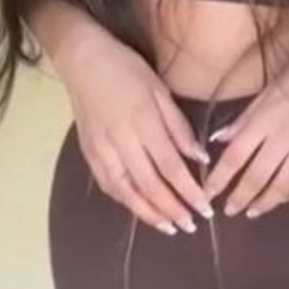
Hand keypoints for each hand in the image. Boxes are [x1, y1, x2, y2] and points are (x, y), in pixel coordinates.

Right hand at [58, 31, 215, 235]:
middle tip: (191, 225)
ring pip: (127, 192)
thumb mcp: (159, 89)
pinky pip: (109, 185)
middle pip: (150, 185)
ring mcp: (102, 149)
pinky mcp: (89, 153)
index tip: (205, 208)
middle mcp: (122, 141)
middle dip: (173, 209)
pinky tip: (140, 209)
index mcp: (143, 121)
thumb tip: (199, 157)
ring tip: (170, 227)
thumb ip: (178, 125)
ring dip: (150, 214)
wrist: (83, 61)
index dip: (189, 191)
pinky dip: (126, 202)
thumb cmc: (127, 69)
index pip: (170, 166)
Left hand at [202, 25, 288, 218]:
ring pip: (283, 187)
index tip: (208, 192)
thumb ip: (243, 119)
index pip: (235, 156)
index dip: (219, 178)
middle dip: (240, 197)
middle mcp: (284, 139)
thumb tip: (219, 141)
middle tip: (229, 209)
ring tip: (252, 211)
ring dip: (265, 203)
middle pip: (257, 177)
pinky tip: (284, 198)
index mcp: (265, 120)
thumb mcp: (265, 90)